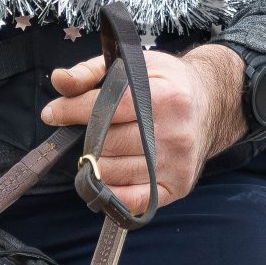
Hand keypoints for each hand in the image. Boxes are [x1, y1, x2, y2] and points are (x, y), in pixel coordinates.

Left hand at [39, 43, 247, 212]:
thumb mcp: (133, 65)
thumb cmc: (166, 82)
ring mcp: (177, 164)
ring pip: (112, 173)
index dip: (72, 111)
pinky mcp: (177, 186)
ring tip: (103, 148)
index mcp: (165, 97)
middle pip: (106, 144)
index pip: (106, 109)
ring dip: (96, 163)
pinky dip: (111, 190)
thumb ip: (91, 72)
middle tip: (87, 130)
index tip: (53, 113)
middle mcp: (174, 133)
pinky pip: (130, 200)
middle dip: (87, 137)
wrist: (212, 103)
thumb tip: (58, 81)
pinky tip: (110, 174)